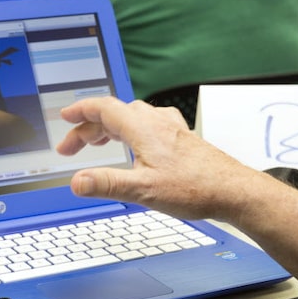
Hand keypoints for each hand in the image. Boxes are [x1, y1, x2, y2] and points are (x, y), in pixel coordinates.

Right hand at [56, 97, 269, 221]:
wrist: (233, 191)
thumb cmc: (195, 188)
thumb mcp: (143, 190)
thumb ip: (106, 184)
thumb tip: (76, 181)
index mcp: (143, 129)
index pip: (103, 108)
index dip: (80, 110)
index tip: (64, 116)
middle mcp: (156, 123)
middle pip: (114, 114)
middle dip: (88, 128)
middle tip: (71, 148)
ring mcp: (171, 129)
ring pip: (132, 118)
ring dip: (109, 128)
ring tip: (97, 145)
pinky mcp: (181, 139)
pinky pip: (148, 125)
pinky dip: (130, 131)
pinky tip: (135, 147)